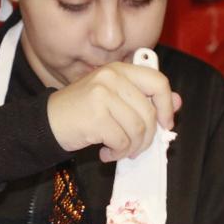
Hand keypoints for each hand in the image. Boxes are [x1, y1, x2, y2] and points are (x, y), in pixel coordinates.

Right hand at [47, 62, 181, 162]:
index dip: (167, 105)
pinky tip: (105, 153)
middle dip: (147, 137)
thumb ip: (144, 98)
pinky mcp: (95, 116)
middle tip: (134, 148)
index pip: (158, 82)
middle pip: (149, 112)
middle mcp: (111, 77)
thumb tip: (177, 102)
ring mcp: (102, 95)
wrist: (46, 123)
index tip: (166, 124)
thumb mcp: (113, 99)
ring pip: (138, 129)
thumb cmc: (81, 113)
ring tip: (117, 151)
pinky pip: (122, 141)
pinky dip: (117, 153)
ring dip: (131, 148)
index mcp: (118, 70)